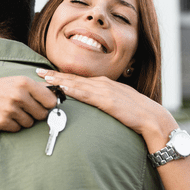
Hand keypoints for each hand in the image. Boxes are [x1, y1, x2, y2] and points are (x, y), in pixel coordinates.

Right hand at [0, 75, 58, 131]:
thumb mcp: (16, 81)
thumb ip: (36, 88)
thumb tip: (56, 96)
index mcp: (24, 83)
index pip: (50, 100)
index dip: (48, 105)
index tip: (44, 105)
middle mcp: (18, 95)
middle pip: (42, 114)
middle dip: (35, 114)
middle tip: (24, 109)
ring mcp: (10, 109)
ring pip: (30, 123)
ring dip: (23, 120)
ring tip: (11, 111)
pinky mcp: (2, 122)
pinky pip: (17, 129)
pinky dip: (13, 125)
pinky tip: (4, 116)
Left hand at [37, 69, 177, 150]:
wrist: (152, 118)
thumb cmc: (136, 113)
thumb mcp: (118, 103)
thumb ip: (104, 101)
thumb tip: (93, 105)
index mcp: (104, 84)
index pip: (79, 78)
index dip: (62, 75)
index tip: (47, 73)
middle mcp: (103, 84)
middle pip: (74, 78)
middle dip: (55, 74)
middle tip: (38, 70)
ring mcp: (105, 91)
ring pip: (77, 84)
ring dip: (59, 80)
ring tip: (44, 78)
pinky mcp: (107, 100)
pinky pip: (86, 94)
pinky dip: (73, 90)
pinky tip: (62, 88)